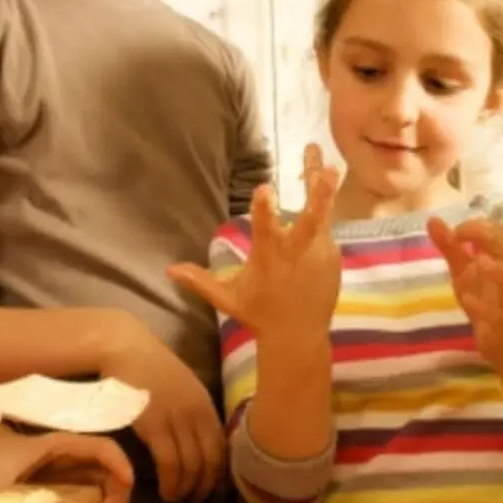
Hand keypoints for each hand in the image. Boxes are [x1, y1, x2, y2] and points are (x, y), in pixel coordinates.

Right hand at [100, 344, 225, 502]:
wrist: (126, 349)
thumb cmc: (151, 368)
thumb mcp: (185, 388)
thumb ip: (195, 413)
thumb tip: (202, 443)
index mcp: (207, 405)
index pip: (223, 448)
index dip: (221, 475)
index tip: (215, 492)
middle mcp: (197, 414)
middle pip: (211, 461)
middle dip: (206, 487)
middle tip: (198, 502)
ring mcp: (177, 419)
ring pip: (192, 466)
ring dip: (186, 489)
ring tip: (178, 499)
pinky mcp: (154, 425)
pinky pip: (169, 463)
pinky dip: (170, 482)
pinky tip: (166, 491)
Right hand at [168, 143, 340, 338]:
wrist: (298, 337)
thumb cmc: (260, 314)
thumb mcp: (227, 299)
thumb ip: (201, 281)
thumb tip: (169, 269)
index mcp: (269, 258)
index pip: (264, 230)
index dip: (263, 209)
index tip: (265, 188)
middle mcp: (296, 254)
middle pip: (311, 221)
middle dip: (319, 196)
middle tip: (326, 171)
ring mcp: (319, 255)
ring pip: (323, 216)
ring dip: (326, 190)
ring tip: (330, 165)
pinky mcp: (333, 259)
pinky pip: (327, 230)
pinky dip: (324, 212)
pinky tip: (323, 186)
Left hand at [428, 217, 502, 367]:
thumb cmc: (484, 298)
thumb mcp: (462, 271)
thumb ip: (449, 246)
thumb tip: (432, 219)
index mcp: (495, 258)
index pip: (494, 230)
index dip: (475, 225)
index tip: (455, 230)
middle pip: (502, 247)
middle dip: (483, 236)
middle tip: (459, 235)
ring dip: (496, 270)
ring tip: (481, 262)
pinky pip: (499, 313)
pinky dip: (484, 307)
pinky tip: (469, 300)